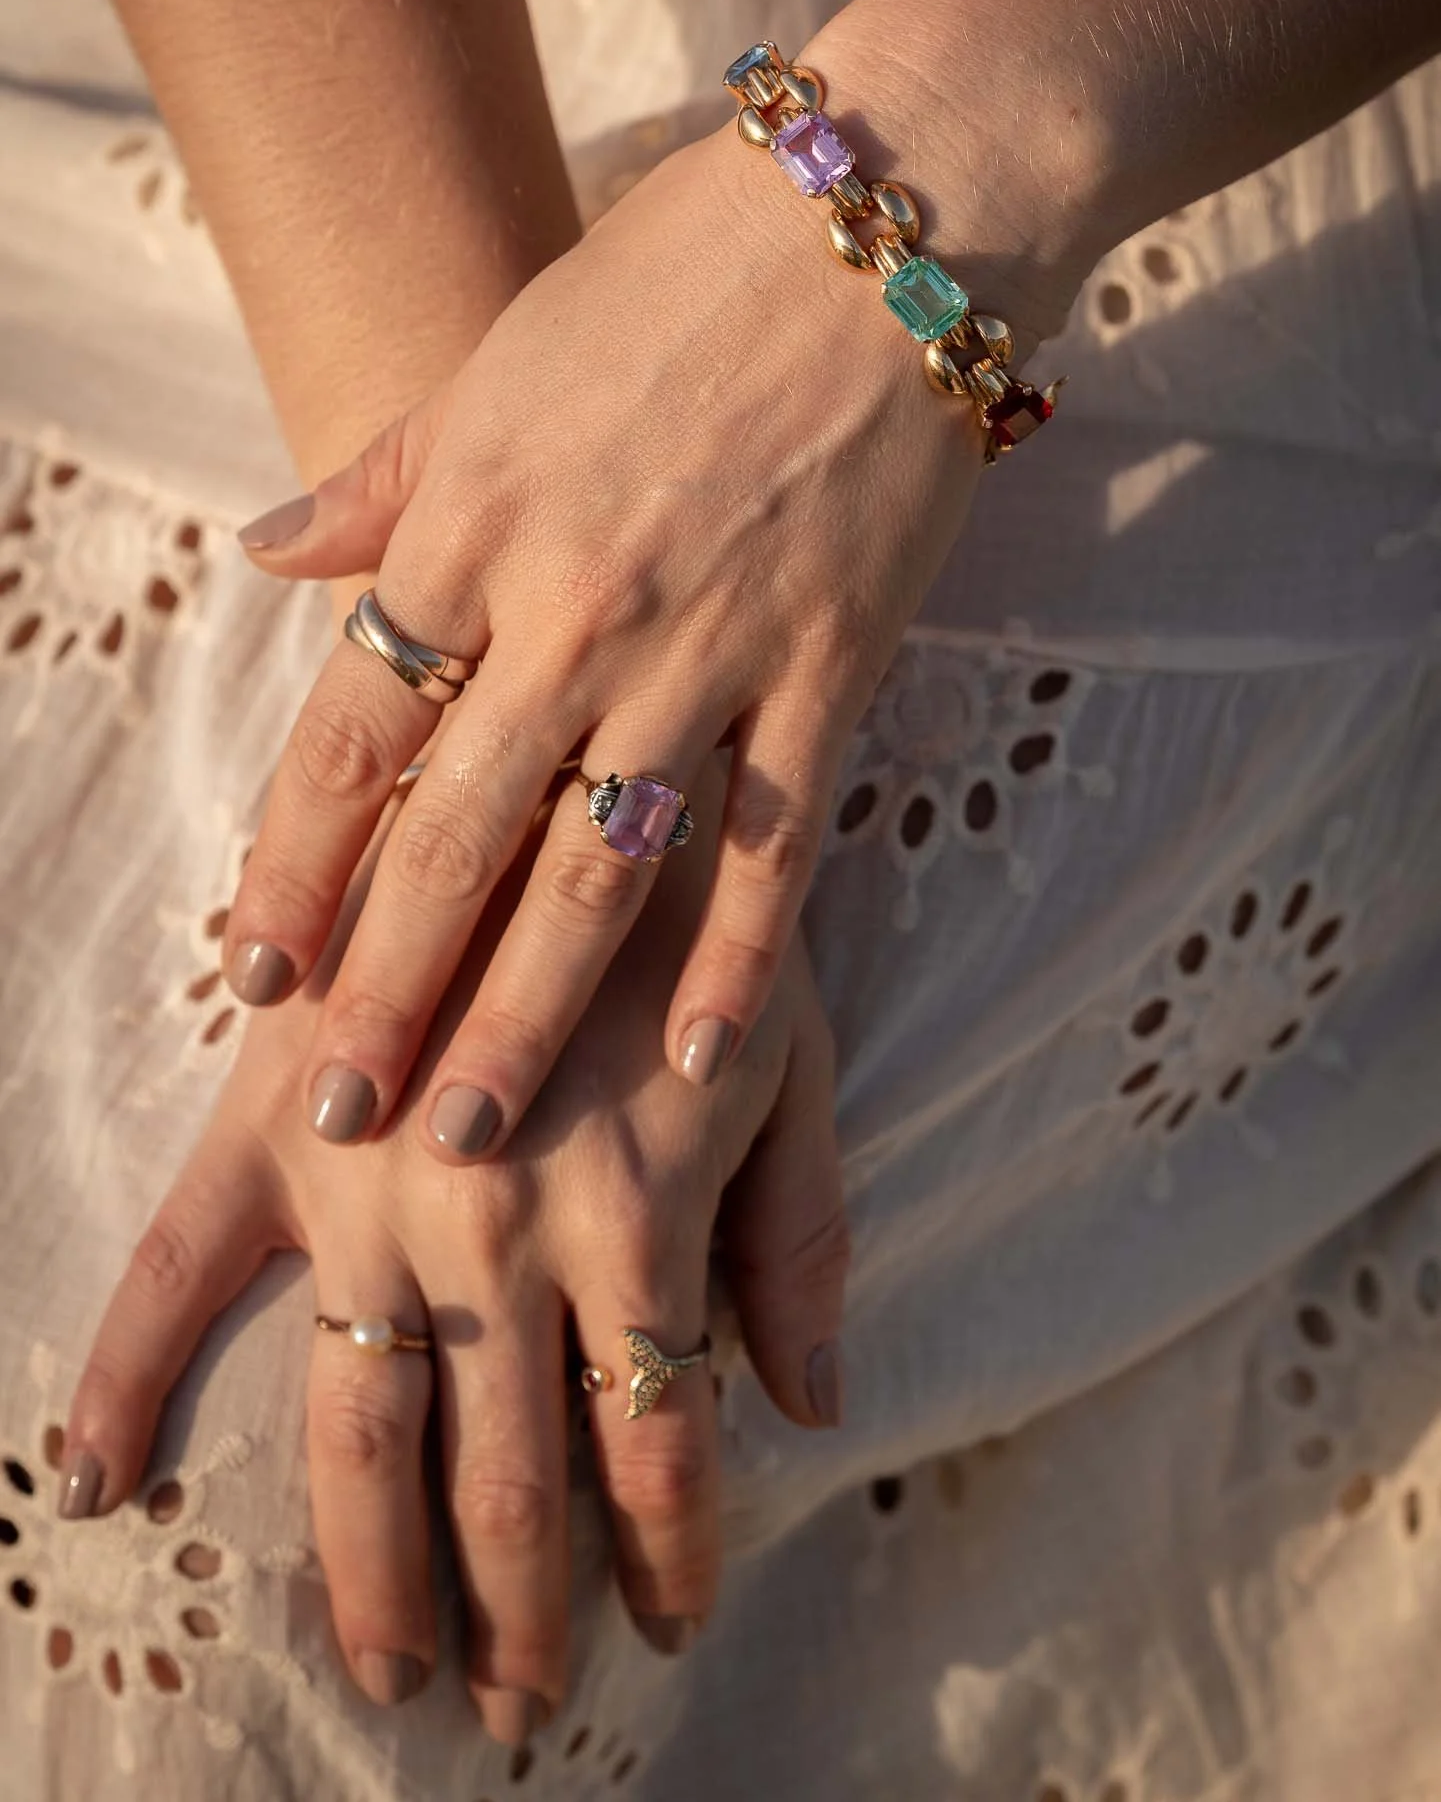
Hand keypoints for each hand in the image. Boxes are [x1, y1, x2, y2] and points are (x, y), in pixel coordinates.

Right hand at [58, 792, 846, 1735]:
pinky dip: (126, 1378)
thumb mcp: (787, 1059)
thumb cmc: (692, 909)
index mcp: (636, 1214)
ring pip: (360, 1427)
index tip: (671, 1625)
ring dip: (372, 1570)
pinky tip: (99, 1485)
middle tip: (515, 1709)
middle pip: (508, 1476)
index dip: (669, 1553)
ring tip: (388, 1672)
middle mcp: (494, 1230)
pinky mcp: (267, 1130)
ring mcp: (364, 1189)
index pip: (655, 1441)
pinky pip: (173, 1273)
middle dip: (523, 1612)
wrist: (554, 755)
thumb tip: (816, 1407)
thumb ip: (801, 1237)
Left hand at [220, 46, 1079, 1158]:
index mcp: (474, 521)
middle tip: (340, 1113)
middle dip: (387, 985)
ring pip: (595, 870)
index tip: (250, 974)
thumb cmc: (676, 270)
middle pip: (455, 834)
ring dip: (526, 1014)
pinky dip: (737, 960)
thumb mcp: (499, 355)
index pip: (354, 732)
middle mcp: (572, 604)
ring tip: (470, 1131)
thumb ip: (383, 475)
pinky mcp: (832, 667)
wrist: (884, 213)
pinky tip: (695, 1069)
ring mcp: (707, 646)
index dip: (291, 865)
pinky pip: (773, 844)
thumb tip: (264, 553)